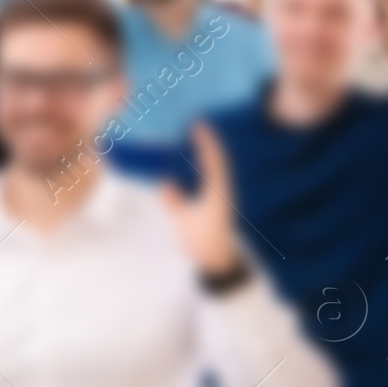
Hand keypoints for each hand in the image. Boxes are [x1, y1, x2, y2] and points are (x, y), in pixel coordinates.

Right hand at [159, 125, 241, 276]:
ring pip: (213, 170)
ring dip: (203, 154)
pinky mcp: (214, 203)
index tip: (198, 126)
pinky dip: (199, 169)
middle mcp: (220, 191)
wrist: (218, 261)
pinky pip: (207, 180)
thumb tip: (166, 183)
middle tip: (193, 125)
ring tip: (189, 139)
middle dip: (206, 144)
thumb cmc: (203, 243)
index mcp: (217, 194)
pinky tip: (184, 164)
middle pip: (216, 162)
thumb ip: (175, 202)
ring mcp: (219, 197)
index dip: (207, 144)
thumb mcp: (185, 223)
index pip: (214, 163)